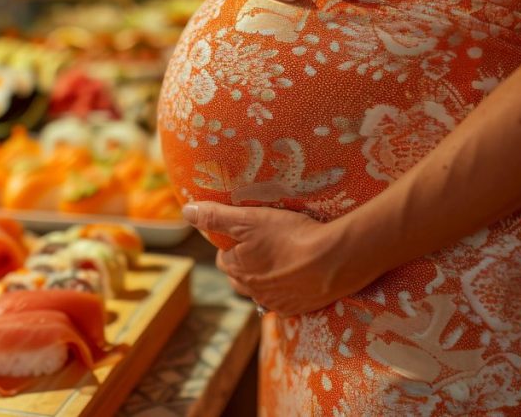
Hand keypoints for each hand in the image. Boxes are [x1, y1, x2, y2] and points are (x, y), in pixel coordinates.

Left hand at [183, 199, 373, 315]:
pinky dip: (285, 291)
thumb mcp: (248, 218)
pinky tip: (296, 278)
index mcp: (236, 269)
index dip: (230, 244)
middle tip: (259, 247)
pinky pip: (284, 302)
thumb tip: (186, 211)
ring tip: (276, 263)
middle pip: (239, 278)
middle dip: (244, 264)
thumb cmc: (289, 235)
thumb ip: (216, 216)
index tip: (243, 233)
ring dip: (263, 280)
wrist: (334, 260)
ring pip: (260, 292)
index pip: (223, 258)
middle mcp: (252, 291)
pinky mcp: (298, 309)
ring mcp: (275, 302)